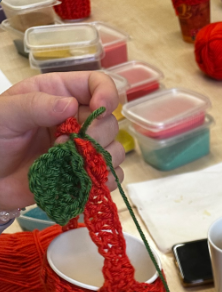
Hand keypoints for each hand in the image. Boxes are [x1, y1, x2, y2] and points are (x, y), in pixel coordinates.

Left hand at [0, 71, 123, 211]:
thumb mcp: (5, 114)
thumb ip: (35, 106)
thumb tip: (71, 105)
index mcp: (58, 95)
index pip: (97, 84)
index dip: (106, 94)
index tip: (100, 110)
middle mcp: (76, 120)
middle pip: (110, 122)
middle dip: (98, 135)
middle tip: (71, 144)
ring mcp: (82, 149)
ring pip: (115, 150)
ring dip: (100, 159)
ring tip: (71, 164)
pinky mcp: (85, 174)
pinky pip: (110, 177)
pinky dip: (104, 181)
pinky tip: (84, 180)